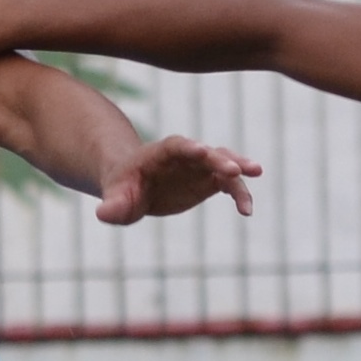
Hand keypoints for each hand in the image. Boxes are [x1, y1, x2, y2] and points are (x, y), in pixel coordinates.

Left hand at [98, 135, 260, 225]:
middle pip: (206, 152)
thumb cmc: (122, 190)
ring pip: (224, 163)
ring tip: (257, 173)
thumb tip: (103, 214)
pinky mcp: (209, 180)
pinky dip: (239, 194)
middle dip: (221, 158)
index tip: (203, 151)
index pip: (175, 146)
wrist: (134, 189)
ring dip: (240, 168)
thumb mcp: (115, 199)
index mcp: (159, 153)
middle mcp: (185, 155)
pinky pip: (229, 184)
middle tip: (237, 168)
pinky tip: (247, 211)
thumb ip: (113, 205)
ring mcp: (200, 167)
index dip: (189, 148)